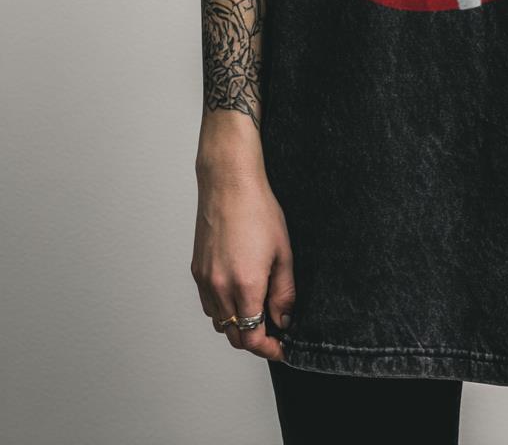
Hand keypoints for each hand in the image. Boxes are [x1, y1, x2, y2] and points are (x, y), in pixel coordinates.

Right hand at [191, 161, 295, 361]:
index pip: (252, 337)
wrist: (229, 185)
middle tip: (274, 333)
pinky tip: (238, 295)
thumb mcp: (283, 252)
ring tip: (258, 311)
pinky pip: (208, 304)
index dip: (268, 349)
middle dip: (255, 340)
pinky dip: (223, 310)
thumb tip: (284, 319)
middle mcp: (220, 288)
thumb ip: (284, 292)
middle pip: (234, 336)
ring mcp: (205, 280)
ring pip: (219, 322)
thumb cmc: (258, 211)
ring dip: (238, 325)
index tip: (281, 348)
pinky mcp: (196, 271)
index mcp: (245, 285)